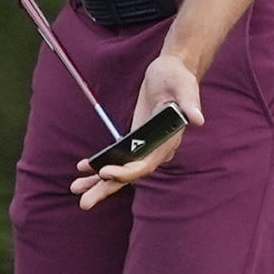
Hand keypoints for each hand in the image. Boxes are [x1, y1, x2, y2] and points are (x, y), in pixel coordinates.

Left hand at [70, 53, 204, 209]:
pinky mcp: (135, 140)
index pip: (146, 164)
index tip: (105, 172)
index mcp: (168, 142)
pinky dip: (99, 164)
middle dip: (106, 188)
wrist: (172, 71)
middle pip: (130, 175)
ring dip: (98, 182)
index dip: (126, 171)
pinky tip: (82, 168)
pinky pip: (117, 158)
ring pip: (121, 170)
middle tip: (83, 203)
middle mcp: (157, 150)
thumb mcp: (184, 86)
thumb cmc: (178, 77)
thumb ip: (189, 103)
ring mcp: (144, 147)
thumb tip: (197, 119)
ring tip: (75, 188)